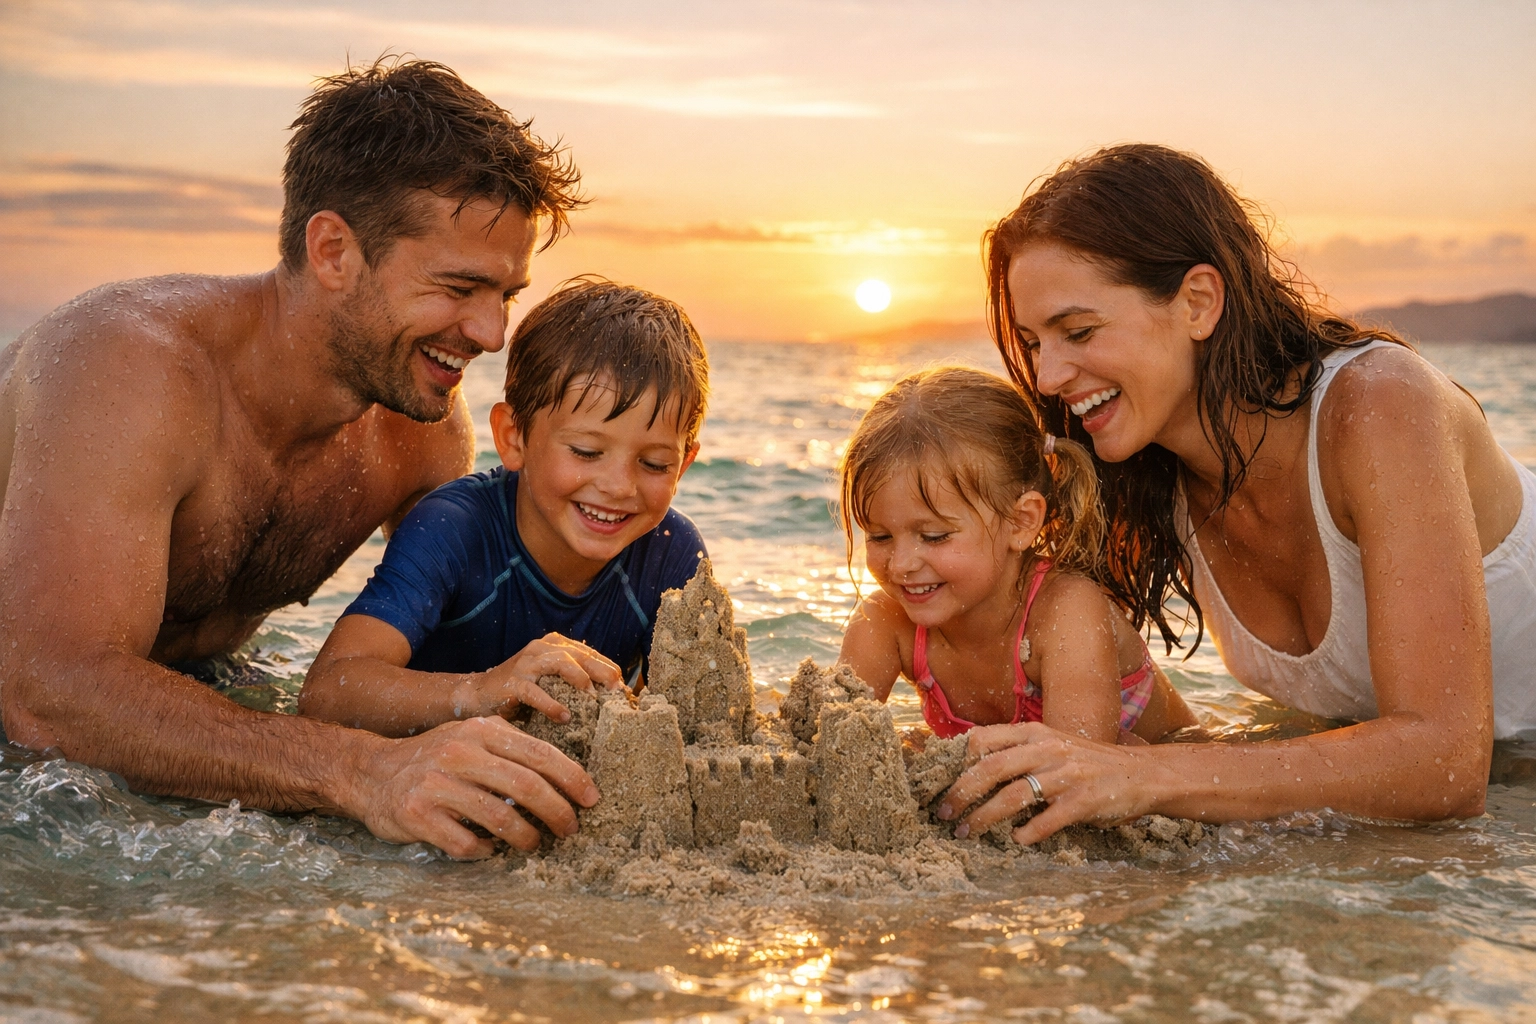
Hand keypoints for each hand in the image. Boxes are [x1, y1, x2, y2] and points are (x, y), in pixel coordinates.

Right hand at [347, 716, 601, 857]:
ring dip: (526, 837)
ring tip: (535, 843)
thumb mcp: (471, 737)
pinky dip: (484, 851)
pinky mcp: (418, 815)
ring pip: (499, 817)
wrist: (370, 772)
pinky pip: (464, 842)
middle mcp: (460, 753)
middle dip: (557, 811)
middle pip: (526, 786)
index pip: (539, 754)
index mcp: (481, 732)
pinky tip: (489, 850)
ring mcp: (438, 785)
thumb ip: (510, 746)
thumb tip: (565, 773)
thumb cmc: (434, 758)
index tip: (592, 798)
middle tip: (571, 829)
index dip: (572, 778)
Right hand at [462, 633, 623, 723]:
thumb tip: (609, 698)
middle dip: (603, 670)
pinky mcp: (512, 683)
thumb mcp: (550, 681)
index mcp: (554, 645)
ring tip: (593, 696)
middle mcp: (541, 648)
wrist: (478, 695)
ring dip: (580, 678)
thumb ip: (574, 682)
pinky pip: (535, 692)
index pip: (589, 653)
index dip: (609, 668)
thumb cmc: (521, 692)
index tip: (624, 688)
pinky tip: (564, 717)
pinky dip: (551, 704)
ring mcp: (526, 663)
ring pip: (560, 663)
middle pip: (580, 654)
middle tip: (617, 690)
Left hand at [936, 722, 1160, 844]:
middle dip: (961, 792)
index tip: (939, 780)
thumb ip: (1018, 751)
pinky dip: (1027, 833)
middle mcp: (1047, 749)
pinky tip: (1017, 840)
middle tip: (944, 813)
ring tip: (967, 832)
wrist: (1142, 773)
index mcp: (1034, 733)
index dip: (956, 761)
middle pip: (990, 769)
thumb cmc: (1088, 762)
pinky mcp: (1083, 801)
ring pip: (1012, 796)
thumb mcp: (1052, 744)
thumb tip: (972, 768)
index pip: (982, 739)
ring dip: (983, 818)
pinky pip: (1046, 820)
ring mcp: (1065, 775)